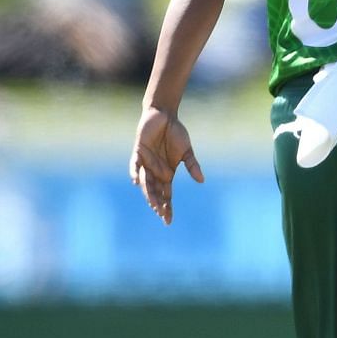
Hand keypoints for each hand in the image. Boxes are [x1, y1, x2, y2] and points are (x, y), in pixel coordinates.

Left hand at [130, 106, 202, 225]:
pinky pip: (134, 165)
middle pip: (155, 192)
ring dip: (148, 193)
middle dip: (158, 203)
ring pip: (145, 182)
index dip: (167, 207)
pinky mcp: (138, 152)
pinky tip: (135, 181)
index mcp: (167, 173)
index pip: (166, 194)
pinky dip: (134, 172)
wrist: (165, 116)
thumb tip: (201, 181)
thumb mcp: (187, 152)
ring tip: (153, 204)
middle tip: (161, 214)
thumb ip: (192, 166)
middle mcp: (154, 171)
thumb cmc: (176, 134)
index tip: (168, 221)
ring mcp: (145, 163)